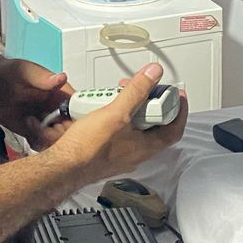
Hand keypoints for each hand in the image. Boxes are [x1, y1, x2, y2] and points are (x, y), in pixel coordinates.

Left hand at [0, 54, 73, 148]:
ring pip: (59, 140)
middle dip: (61, 133)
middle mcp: (57, 109)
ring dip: (48, 139)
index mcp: (60, 93)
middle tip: (44, 127)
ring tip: (31, 126)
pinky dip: (39, 144)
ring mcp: (46, 122)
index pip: (79, 109)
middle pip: (72, 129)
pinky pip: (44, 145)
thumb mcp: (24, 72)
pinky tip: (28, 133)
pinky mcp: (35, 132)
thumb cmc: (8, 73)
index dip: (76, 119)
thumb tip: (62, 78)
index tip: (62, 122)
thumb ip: (42, 78)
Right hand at [53, 63, 187, 182]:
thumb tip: (153, 74)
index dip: (179, 110)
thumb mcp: (117, 112)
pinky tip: (105, 111)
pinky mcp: (107, 154)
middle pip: (155, 127)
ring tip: (120, 96)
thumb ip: (137, 91)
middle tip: (145, 90)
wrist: (63, 167)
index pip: (174, 129)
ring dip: (132, 110)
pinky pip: (120, 134)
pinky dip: (118, 120)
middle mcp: (137, 153)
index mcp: (146, 147)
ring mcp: (122, 155)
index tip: (177, 95)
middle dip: (151, 104)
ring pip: (136, 130)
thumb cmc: (88, 148)